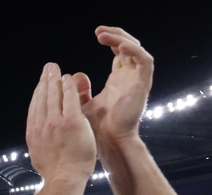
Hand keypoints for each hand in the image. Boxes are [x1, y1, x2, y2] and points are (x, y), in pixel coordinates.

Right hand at [26, 63, 95, 184]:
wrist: (64, 179)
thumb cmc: (56, 172)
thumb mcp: (39, 156)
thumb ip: (38, 143)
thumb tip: (36, 139)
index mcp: (33, 133)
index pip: (35, 108)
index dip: (38, 93)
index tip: (41, 84)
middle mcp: (41, 126)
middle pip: (41, 98)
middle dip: (44, 81)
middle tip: (47, 69)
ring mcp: (55, 123)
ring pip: (52, 96)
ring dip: (54, 79)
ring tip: (55, 69)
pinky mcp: (71, 122)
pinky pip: (68, 99)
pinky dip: (67, 87)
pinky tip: (68, 78)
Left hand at [74, 26, 153, 142]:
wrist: (108, 143)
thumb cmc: (95, 128)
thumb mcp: (81, 104)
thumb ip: (77, 90)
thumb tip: (70, 76)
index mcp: (119, 79)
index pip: (119, 52)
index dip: (110, 40)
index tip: (97, 33)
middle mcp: (130, 77)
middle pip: (128, 47)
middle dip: (115, 35)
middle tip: (99, 30)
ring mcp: (137, 80)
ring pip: (136, 50)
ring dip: (121, 39)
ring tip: (104, 35)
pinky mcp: (142, 85)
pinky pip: (144, 61)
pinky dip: (133, 50)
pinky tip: (119, 46)